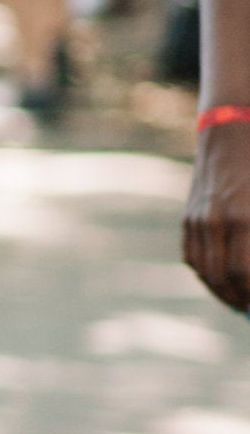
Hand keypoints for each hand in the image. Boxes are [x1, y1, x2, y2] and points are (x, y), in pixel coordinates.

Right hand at [184, 122, 249, 310]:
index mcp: (243, 217)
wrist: (232, 133)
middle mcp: (215, 221)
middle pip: (222, 278)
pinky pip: (192, 256)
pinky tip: (222, 281)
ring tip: (238, 300)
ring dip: (221, 291)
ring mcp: (197, 219)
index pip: (244, 273)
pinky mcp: (188, 217)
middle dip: (239, 299)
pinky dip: (206, 274)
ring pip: (204, 271)